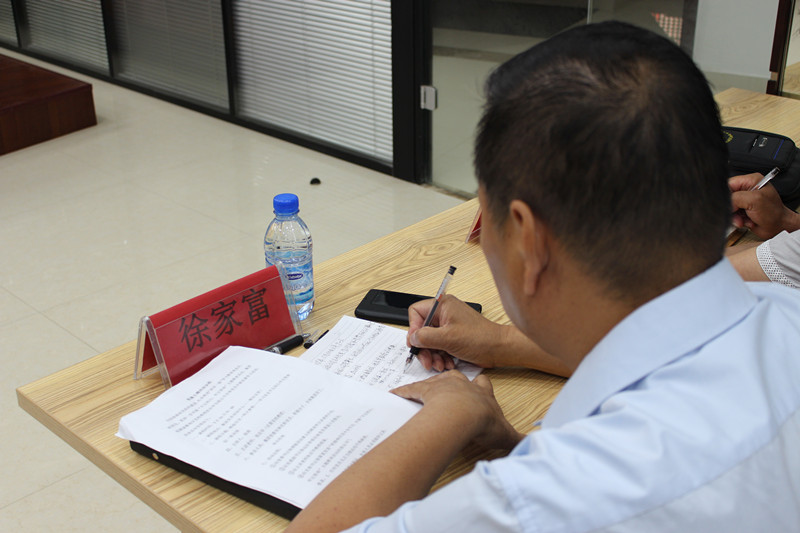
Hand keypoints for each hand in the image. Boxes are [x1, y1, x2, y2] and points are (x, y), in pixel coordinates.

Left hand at [392, 371, 524, 450]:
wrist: (463, 415)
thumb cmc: (483, 422)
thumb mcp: (506, 434)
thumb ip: (517, 439)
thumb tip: (529, 444)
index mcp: (482, 393)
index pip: (483, 384)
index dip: (482, 386)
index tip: (480, 387)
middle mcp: (462, 385)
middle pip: (458, 377)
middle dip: (455, 382)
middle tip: (451, 390)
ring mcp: (443, 386)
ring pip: (435, 380)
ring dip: (430, 385)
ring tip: (424, 391)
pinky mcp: (425, 391)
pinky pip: (412, 389)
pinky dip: (404, 391)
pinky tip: (396, 394)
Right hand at [407, 295, 504, 370]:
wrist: (498, 349)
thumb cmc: (480, 338)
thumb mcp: (448, 338)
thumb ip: (425, 337)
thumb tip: (412, 338)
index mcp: (442, 305)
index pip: (416, 312)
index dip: (413, 328)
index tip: (416, 343)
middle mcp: (444, 313)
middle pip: (422, 329)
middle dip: (424, 348)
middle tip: (427, 361)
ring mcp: (448, 326)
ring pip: (430, 341)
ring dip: (433, 355)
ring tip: (440, 365)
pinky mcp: (453, 337)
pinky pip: (439, 347)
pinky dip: (441, 357)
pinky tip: (447, 364)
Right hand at [729, 173, 799, 238]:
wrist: (778, 227)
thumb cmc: (774, 213)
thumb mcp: (754, 200)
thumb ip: (736, 198)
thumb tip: (725, 202)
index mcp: (751, 181)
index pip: (729, 184)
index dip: (726, 195)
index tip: (730, 204)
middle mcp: (747, 189)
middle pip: (727, 196)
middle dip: (731, 207)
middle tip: (737, 212)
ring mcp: (745, 200)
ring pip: (729, 207)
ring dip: (734, 216)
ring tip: (742, 219)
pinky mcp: (743, 210)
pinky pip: (732, 214)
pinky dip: (737, 220)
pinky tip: (745, 221)